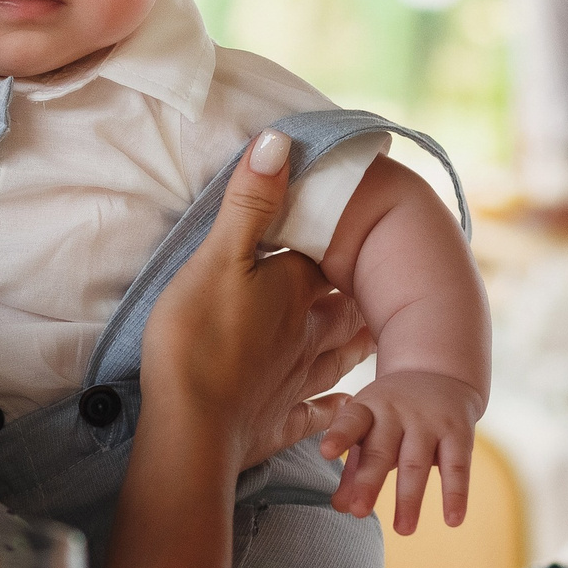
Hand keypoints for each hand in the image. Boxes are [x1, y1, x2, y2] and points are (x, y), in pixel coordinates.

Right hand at [145, 131, 375, 475]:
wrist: (194, 429)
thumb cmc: (200, 337)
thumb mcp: (217, 258)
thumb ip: (250, 202)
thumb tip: (280, 138)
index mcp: (293, 291)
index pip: (324, 258)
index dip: (336, 243)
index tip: (348, 230)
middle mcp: (306, 334)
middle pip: (341, 307)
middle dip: (356, 293)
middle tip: (373, 282)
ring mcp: (296, 382)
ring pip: (339, 357)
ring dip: (356, 343)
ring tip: (372, 333)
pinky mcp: (280, 423)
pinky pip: (319, 414)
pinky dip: (336, 409)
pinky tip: (344, 407)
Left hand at [320, 370, 482, 533]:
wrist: (440, 370)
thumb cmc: (393, 412)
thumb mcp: (369, 429)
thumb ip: (354, 468)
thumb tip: (339, 507)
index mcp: (368, 408)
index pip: (351, 421)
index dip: (339, 436)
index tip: (326, 452)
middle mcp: (397, 411)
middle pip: (381, 449)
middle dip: (369, 482)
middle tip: (359, 512)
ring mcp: (429, 421)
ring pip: (417, 462)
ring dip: (410, 498)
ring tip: (403, 530)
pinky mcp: (459, 432)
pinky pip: (457, 466)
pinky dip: (455, 494)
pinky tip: (453, 520)